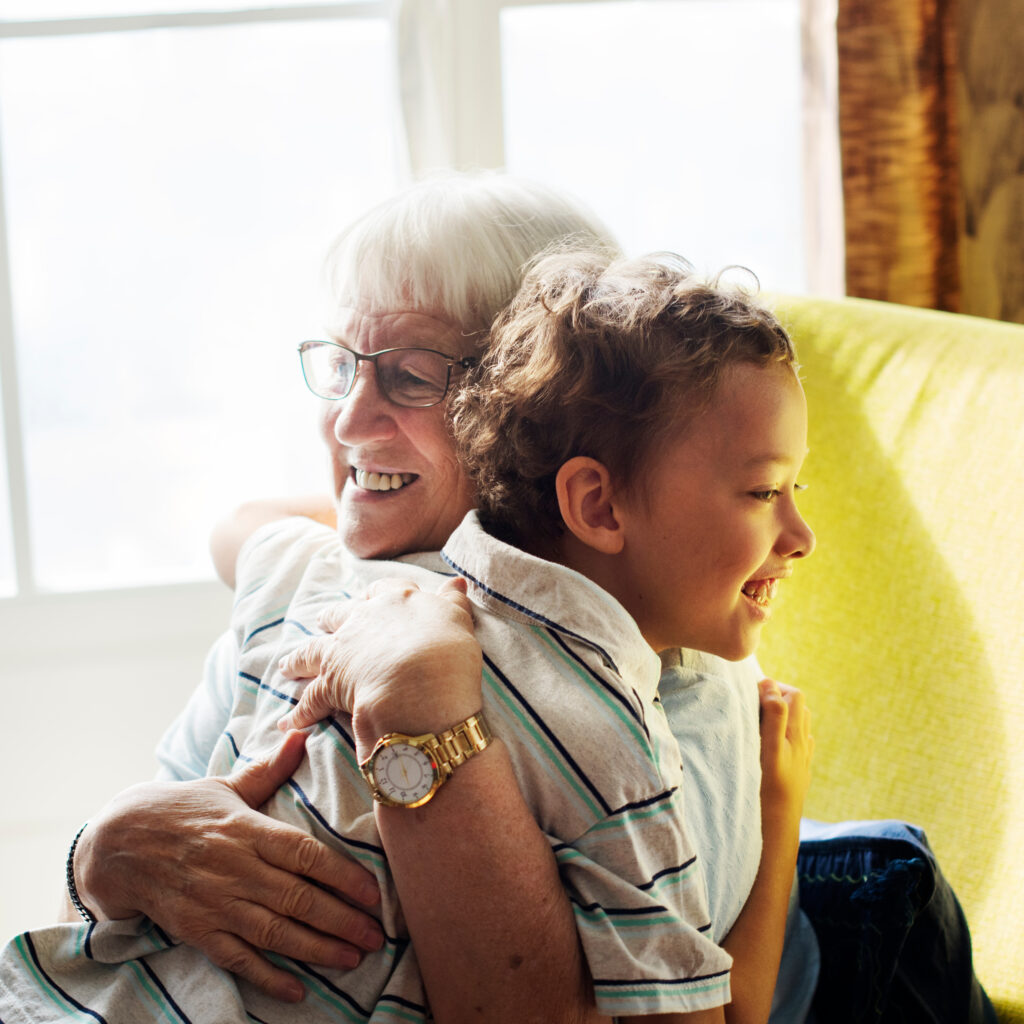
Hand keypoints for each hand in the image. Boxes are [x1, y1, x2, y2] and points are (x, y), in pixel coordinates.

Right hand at [75, 731, 382, 1002]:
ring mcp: (216, 903)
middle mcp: (236, 869)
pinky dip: (267, 976)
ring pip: (274, 931)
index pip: (305, 854)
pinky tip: (297, 990)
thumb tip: (302, 735)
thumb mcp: (226, 787)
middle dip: (342, 920)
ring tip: (353, 958)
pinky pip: (237, 959)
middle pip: (297, 898)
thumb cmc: (181, 810)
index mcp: (247, 830)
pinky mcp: (197, 930)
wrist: (117, 845)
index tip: (373, 893)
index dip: (342, 875)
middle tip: (377, 936)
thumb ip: (269, 770)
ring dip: (317, 949)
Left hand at [277, 576, 482, 756]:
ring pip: (312, 651)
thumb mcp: (458, 619)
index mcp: (396, 600)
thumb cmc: (447, 652)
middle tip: (323, 623)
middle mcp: (363, 620)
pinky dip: (299, 713)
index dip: (376, 595)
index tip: (371, 598)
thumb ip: (453, 601)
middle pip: (339, 615)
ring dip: (299, 659)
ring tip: (287, 666)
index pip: (383, 590)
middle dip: (331, 619)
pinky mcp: (330, 684)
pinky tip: (289, 722)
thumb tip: (457, 582)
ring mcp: (343, 651)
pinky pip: (310, 700)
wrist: (422, 686)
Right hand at [757, 678, 813, 827]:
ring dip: (784, 714)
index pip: (792, 696)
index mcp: (795, 735)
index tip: (750, 692)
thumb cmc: (768, 789)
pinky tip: (773, 741)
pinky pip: (799, 743)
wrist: (777, 830)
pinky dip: (787, 733)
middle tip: (754, 701)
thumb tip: (770, 685)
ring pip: (800, 724)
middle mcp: (802, 744)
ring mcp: (802, 759)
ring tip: (761, 717)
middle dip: (779, 697)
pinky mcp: (799, 772)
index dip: (773, 687)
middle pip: (799, 706)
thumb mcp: (769, 749)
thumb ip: (773, 716)